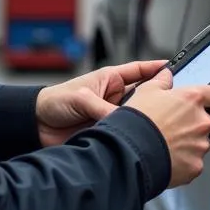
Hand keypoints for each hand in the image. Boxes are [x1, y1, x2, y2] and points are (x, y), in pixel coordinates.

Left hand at [35, 60, 168, 146]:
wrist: (35, 126)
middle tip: (172, 103)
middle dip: (158, 99)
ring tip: (156, 124)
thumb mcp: (81, 98)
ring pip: (136, 118)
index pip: (139, 71)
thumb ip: (103, 108)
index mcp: (109, 80)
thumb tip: (122, 120)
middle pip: (144, 97)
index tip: (174, 68)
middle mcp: (114, 98)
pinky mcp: (108, 134)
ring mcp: (112, 116)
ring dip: (144, 121)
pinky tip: (139, 141)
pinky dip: (132, 138)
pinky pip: (125, 135)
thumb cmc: (54, 101)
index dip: (157, 69)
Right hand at [124, 70, 209, 186]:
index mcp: (193, 99)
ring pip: (199, 142)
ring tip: (166, 144)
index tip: (207, 101)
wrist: (132, 152)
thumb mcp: (146, 91)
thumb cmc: (139, 121)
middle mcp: (202, 121)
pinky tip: (167, 157)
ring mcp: (201, 145)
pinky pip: (193, 161)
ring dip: (187, 143)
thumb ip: (161, 80)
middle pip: (204, 121)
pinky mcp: (196, 166)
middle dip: (192, 124)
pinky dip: (183, 161)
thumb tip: (166, 74)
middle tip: (171, 126)